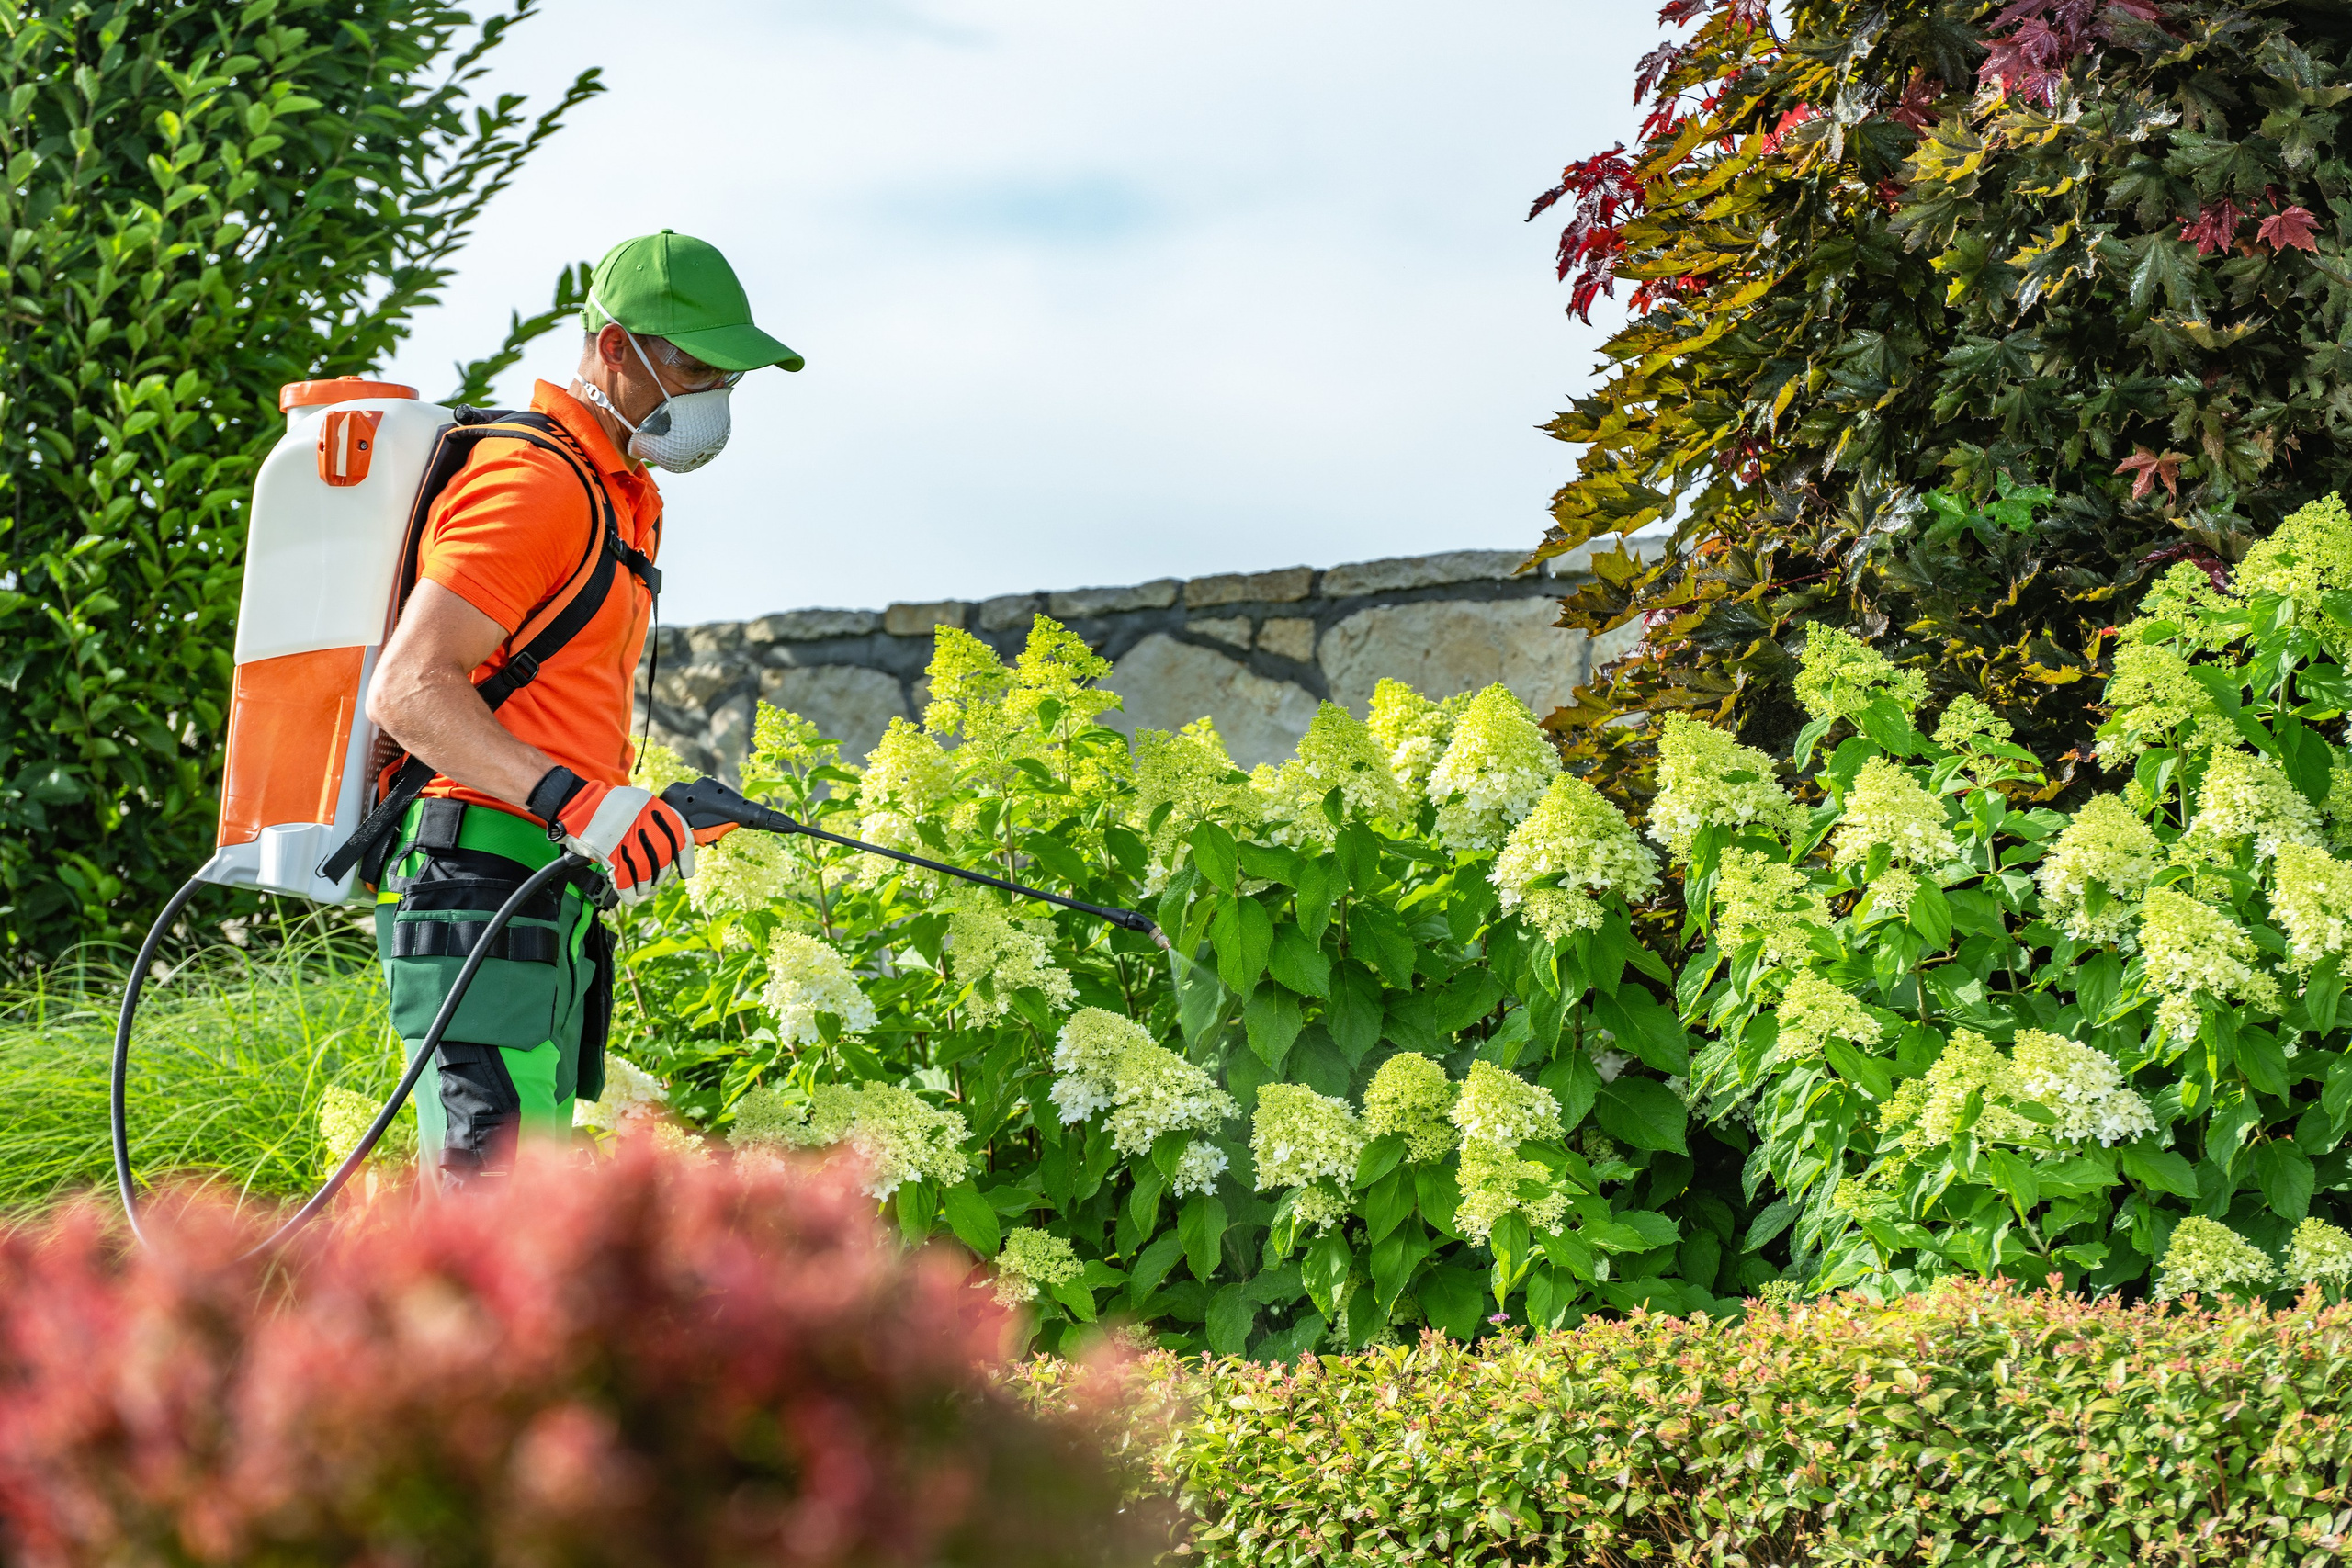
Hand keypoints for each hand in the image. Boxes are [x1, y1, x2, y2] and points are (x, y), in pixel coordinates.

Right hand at [529, 767, 693, 904]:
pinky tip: (630, 897)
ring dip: (645, 884)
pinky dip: (628, 891)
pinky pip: (624, 878)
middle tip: (658, 880)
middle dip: (662, 873)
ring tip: (644, 888)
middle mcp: (642, 821)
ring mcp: (624, 837)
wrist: (577, 803)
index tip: (687, 873)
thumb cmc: (609, 806)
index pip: (680, 836)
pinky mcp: (607, 851)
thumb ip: (657, 821)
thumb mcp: (639, 804)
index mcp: (653, 807)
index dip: (686, 859)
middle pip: (663, 857)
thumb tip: (675, 848)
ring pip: (644, 870)